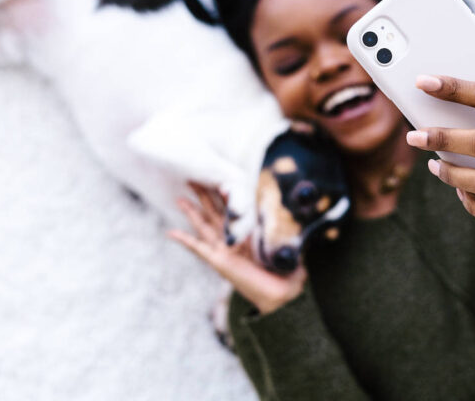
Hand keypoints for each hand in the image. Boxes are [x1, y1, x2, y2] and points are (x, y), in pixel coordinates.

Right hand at [168, 182, 305, 314]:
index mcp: (249, 235)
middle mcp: (234, 240)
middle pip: (215, 213)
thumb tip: (304, 220)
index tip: (221, 177)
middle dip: (204, 196)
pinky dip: (184, 240)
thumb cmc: (287, 274)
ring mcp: (224, 250)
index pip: (235, 210)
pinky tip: (171, 231)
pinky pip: (199, 248)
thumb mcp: (289, 247)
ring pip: (204, 225)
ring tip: (179, 197)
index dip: (227, 194)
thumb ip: (290, 234)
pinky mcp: (219, 261)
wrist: (282, 295)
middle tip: (193, 178)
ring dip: (191, 211)